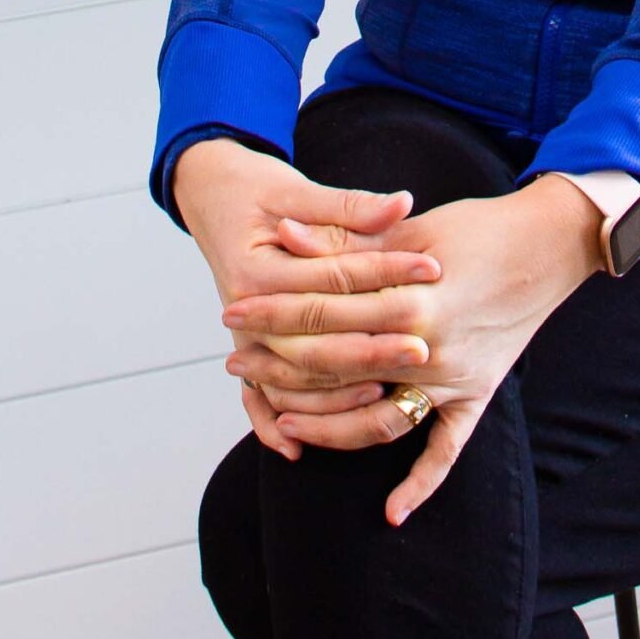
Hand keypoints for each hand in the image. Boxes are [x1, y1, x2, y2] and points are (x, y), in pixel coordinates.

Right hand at [172, 137, 441, 462]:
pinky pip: (260, 395)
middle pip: (316, 341)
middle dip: (372, 346)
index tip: (432, 271)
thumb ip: (348, 206)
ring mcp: (243, 335)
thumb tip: (403, 204)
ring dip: (336, 392)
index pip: (334, 280)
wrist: (207, 194)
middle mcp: (244, 310)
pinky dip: (275, 423)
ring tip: (388, 392)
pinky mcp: (247, 346)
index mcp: (258, 270)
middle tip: (423, 347)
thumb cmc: (254, 188)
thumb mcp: (297, 189)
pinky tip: (299, 450)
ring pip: (293, 378)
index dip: (386, 274)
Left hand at [223, 173, 602, 519]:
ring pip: (374, 420)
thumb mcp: (410, 226)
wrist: (550, 244)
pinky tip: (391, 513)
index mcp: (407, 297)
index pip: (321, 312)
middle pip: (335, 367)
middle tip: (237, 362)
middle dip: (279, 365)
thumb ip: (345, 240)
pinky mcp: (476, 394)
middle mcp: (426, 347)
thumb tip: (281, 234)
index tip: (234, 313)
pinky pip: (446, 449)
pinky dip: (421, 484)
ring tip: (280, 420)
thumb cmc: (479, 226)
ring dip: (324, 426)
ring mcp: (451, 378)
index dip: (272, 312)